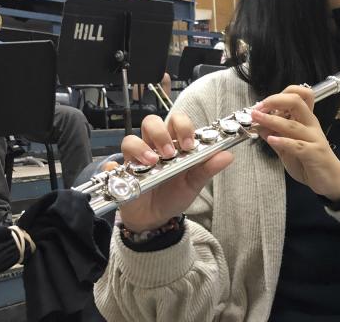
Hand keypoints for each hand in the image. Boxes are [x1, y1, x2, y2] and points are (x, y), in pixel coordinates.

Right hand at [117, 114, 232, 232]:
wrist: (156, 218)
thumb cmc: (175, 195)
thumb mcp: (194, 183)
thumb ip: (208, 168)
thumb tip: (228, 155)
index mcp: (174, 144)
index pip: (176, 121)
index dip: (182, 126)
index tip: (189, 144)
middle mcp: (153, 147)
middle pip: (150, 122)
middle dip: (160, 134)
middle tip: (169, 153)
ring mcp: (135, 159)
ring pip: (130, 140)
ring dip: (140, 148)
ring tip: (153, 163)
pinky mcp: (121, 174)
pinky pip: (111, 167)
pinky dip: (115, 169)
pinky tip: (124, 176)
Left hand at [251, 85, 339, 200]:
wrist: (332, 180)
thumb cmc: (311, 162)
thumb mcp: (288, 148)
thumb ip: (276, 136)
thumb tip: (259, 125)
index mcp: (305, 120)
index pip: (297, 96)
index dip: (277, 96)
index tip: (261, 105)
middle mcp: (310, 125)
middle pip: (296, 102)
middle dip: (274, 101)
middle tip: (258, 107)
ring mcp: (314, 138)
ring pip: (292, 124)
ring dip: (272, 120)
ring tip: (257, 119)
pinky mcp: (314, 153)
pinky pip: (298, 145)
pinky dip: (283, 141)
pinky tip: (271, 139)